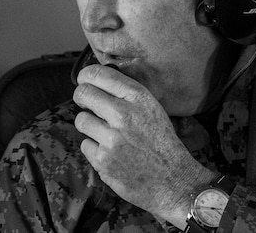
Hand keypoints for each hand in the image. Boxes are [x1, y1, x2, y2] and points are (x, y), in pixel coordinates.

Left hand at [73, 64, 215, 226]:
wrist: (174, 181)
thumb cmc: (161, 143)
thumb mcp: (152, 109)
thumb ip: (127, 94)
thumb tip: (96, 80)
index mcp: (138, 98)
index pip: (98, 74)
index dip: (85, 75)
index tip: (83, 80)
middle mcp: (123, 114)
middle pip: (83, 93)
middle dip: (81, 97)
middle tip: (85, 103)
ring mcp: (112, 139)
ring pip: (81, 120)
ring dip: (89, 126)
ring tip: (105, 133)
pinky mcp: (103, 160)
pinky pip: (85, 145)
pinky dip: (94, 149)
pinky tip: (111, 154)